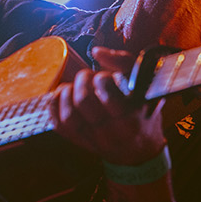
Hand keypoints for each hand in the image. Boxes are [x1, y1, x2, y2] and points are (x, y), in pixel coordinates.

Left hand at [48, 54, 166, 166]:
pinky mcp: (81, 143)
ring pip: (68, 116)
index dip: (101, 79)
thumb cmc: (143, 110)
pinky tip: (61, 96)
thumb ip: (124, 63)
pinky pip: (59, 126)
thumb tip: (96, 52)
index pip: (107, 96)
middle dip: (81, 81)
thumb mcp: (146, 85)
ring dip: (65, 94)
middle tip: (87, 77)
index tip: (105, 77)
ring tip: (73, 86)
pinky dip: (55, 107)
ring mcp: (95, 140)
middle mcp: (113, 133)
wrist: (141, 149)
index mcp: (132, 118)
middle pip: (84, 102)